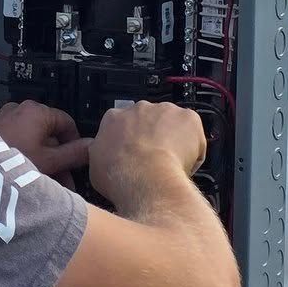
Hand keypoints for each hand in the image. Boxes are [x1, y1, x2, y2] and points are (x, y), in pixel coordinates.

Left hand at [0, 101, 91, 186]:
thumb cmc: (14, 162)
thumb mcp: (50, 161)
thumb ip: (74, 154)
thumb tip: (93, 145)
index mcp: (38, 111)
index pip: (67, 123)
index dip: (75, 144)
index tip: (76, 165)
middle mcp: (21, 108)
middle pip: (48, 133)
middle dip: (58, 158)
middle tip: (63, 184)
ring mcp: (4, 117)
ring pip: (32, 139)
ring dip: (42, 159)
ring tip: (43, 184)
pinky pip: (15, 139)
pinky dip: (24, 154)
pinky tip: (23, 175)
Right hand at [89, 101, 205, 212]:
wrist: (145, 177)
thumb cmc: (121, 174)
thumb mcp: (94, 165)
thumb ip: (97, 152)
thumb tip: (97, 154)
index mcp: (114, 118)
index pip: (121, 122)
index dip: (129, 139)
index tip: (133, 152)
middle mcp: (139, 109)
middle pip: (149, 120)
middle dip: (152, 136)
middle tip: (153, 159)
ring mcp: (165, 111)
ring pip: (172, 124)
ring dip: (173, 140)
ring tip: (171, 163)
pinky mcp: (188, 118)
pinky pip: (194, 132)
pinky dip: (193, 146)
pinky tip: (185, 163)